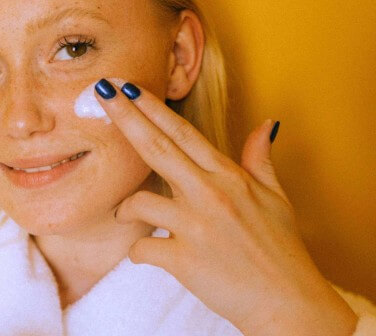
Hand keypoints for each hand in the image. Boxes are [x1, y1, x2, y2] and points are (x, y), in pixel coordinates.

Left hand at [94, 78, 358, 335]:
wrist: (288, 303)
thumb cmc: (281, 249)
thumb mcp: (276, 197)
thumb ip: (261, 158)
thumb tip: (266, 125)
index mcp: (228, 176)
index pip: (183, 132)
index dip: (153, 107)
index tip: (129, 87)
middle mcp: (209, 193)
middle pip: (157, 146)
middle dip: (125, 116)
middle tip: (101, 91)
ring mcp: (195, 226)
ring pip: (139, 202)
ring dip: (124, 208)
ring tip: (126, 214)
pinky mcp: (184, 259)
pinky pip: (142, 248)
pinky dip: (137, 252)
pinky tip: (144, 255)